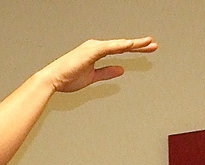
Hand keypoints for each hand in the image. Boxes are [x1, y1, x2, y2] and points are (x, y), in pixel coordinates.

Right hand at [42, 37, 157, 93]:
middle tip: (153, 45)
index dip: (134, 49)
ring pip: (118, 44)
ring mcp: (93, 47)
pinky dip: (120, 45)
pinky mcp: (90, 51)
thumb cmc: (66, 79)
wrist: (51, 80)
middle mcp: (95, 46)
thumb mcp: (91, 77)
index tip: (146, 49)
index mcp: (95, 52)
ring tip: (148, 43)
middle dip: (139, 45)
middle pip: (122, 45)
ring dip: (134, 44)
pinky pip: (109, 47)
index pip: (119, 49)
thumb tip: (121, 70)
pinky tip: (131, 45)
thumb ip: (106, 73)